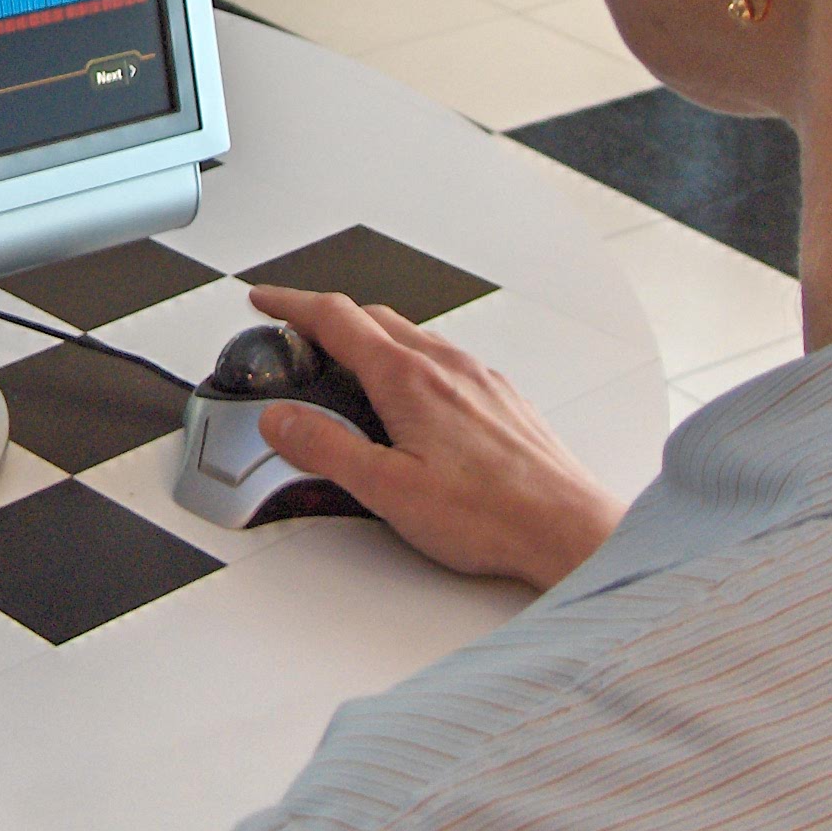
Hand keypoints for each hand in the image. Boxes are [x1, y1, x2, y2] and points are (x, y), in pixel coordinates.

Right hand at [249, 285, 622, 589]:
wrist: (567, 529)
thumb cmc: (492, 514)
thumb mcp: (386, 489)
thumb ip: (325, 449)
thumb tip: (280, 420)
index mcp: (408, 378)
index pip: (335, 318)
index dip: (291, 303)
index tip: (265, 301)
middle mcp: (445, 365)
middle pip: (373, 318)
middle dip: (327, 319)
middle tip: (298, 336)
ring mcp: (478, 378)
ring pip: (412, 336)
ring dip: (371, 340)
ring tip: (348, 369)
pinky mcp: (500, 398)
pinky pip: (444, 359)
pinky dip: (410, 362)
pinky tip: (412, 400)